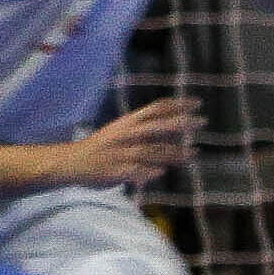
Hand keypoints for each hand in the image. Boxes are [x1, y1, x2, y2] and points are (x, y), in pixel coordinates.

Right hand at [56, 97, 200, 189]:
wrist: (71, 162)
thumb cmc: (100, 147)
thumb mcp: (120, 131)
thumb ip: (143, 130)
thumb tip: (169, 130)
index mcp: (128, 122)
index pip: (156, 108)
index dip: (177, 104)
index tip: (197, 102)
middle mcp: (127, 135)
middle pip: (158, 126)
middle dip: (181, 123)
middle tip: (202, 121)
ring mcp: (123, 153)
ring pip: (154, 151)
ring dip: (175, 152)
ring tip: (193, 154)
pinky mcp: (118, 170)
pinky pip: (139, 171)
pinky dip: (151, 171)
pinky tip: (163, 171)